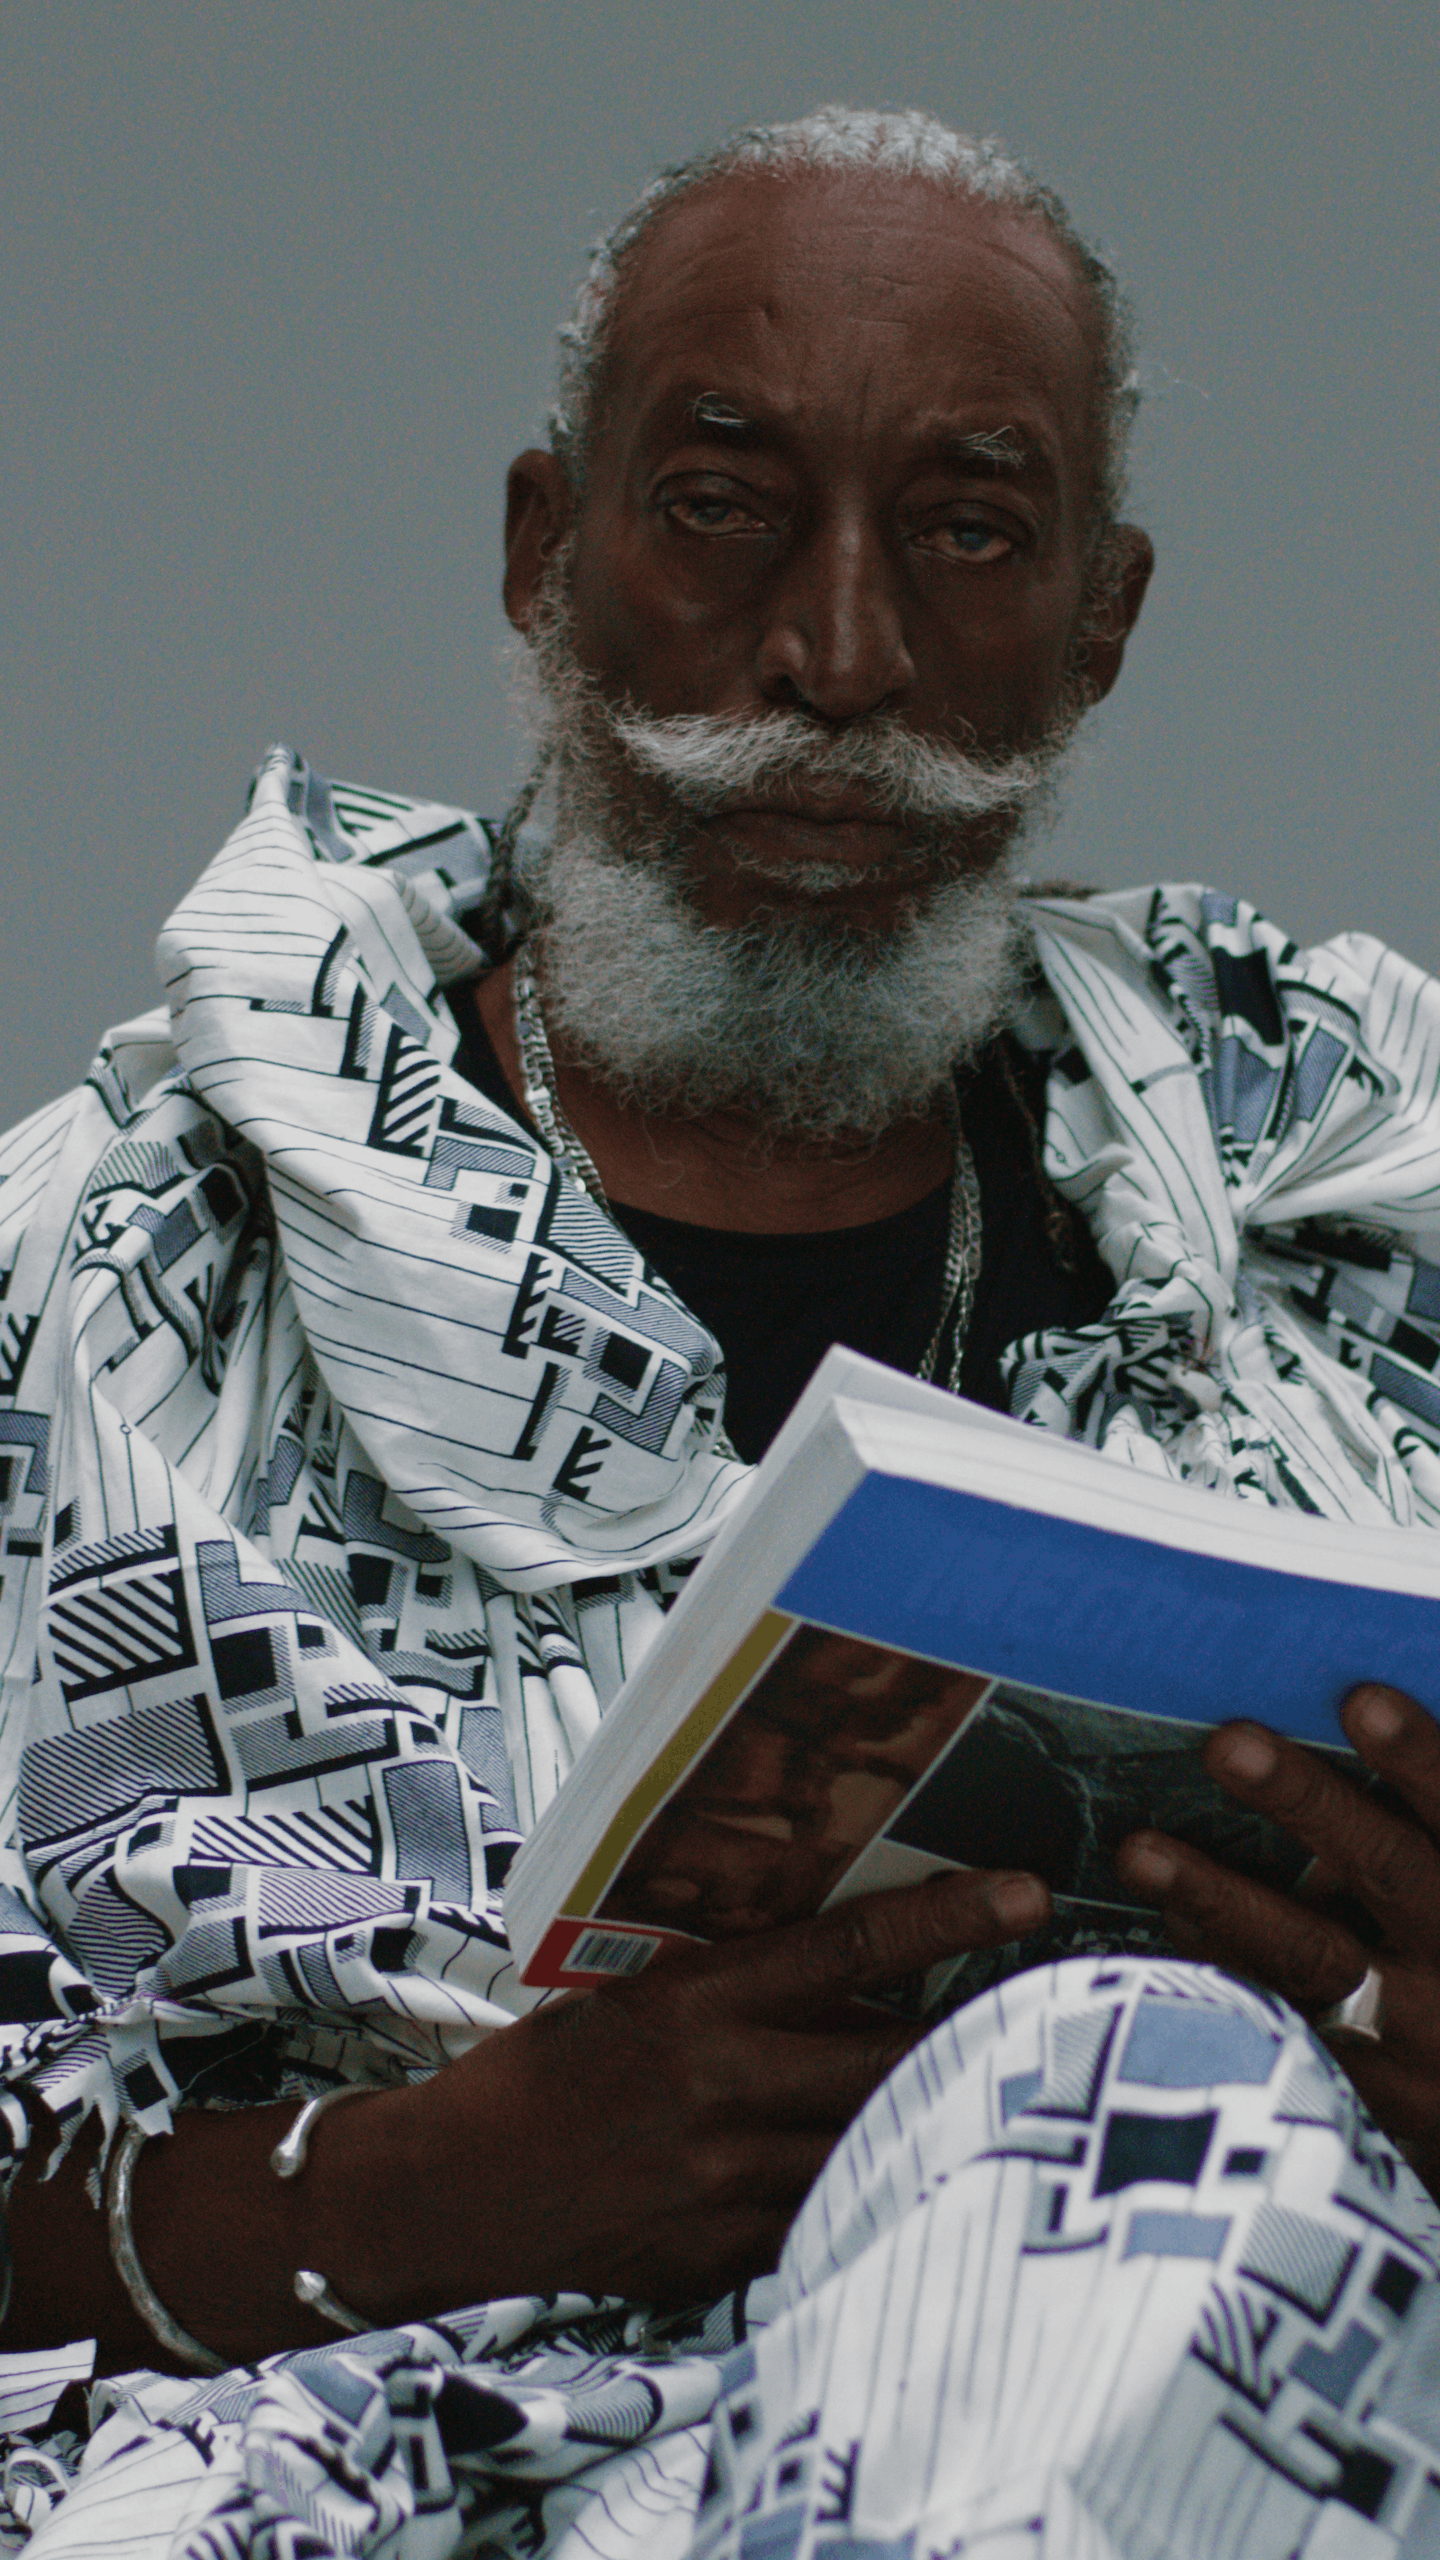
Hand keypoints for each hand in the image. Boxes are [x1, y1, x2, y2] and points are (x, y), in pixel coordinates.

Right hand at [378, 1865, 1048, 2313]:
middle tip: (1067, 2006)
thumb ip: (736, 1987)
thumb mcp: (630, 1994)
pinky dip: (874, 2196)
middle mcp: (719, 2092)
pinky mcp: (721, 2261)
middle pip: (891, 2059)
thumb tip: (858, 1967)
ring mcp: (724, 2187)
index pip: (849, 1948)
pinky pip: (829, 2223)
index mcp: (692, 2003)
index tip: (1027, 1894)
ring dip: (946, 2119)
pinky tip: (926, 2182)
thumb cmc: (542, 2073)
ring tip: (1023, 2092)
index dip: (948, 1917)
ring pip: (875, 2149)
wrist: (450, 2192)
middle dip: (986, 2032)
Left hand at [1115, 1685, 1439, 2178]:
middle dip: (1308, 1803)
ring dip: (1224, 1899)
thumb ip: (1413, 1825)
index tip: (1361, 1698)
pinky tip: (1163, 1928)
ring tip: (1140, 1849)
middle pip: (1389, 1869)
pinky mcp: (1371, 2090)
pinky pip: (1284, 2025)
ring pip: (1315, 1956)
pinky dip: (1221, 1975)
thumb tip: (1340, 1713)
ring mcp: (1419, 2032)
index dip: (1418, 1759)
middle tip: (1228, 1744)